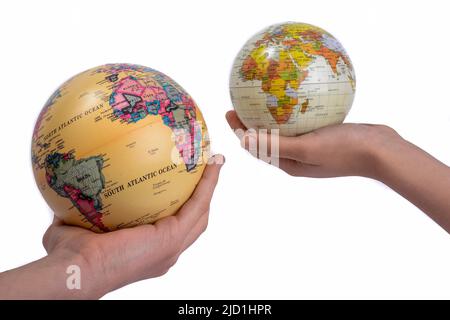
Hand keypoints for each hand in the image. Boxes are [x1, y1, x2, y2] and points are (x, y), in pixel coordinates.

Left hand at [42, 154, 224, 297]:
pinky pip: (197, 204)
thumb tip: (69, 186)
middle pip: (194, 221)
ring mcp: (172, 247)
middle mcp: (165, 252)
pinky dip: (208, 184)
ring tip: (215, 163)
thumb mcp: (74, 227)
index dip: (182, 208)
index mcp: (148, 251)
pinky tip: (213, 164)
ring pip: (201, 213)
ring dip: (209, 188)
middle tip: (207, 171)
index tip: (183, 187)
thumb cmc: (70, 256)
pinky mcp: (173, 237)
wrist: (76, 269)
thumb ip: (79, 210)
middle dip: (203, 196)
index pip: (172, 227)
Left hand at [226, 110, 401, 178]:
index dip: (240, 131)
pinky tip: (294, 95)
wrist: (383, 150)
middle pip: (266, 138)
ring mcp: (311, 147)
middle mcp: (298, 158)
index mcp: (290, 164)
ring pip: (284, 130)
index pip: (256, 147)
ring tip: (262, 96)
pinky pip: (302, 122)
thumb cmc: (345, 150)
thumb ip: (276, 145)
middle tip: (238, 101)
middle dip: (250, 122)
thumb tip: (244, 140)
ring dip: (270, 115)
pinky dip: (293, 111)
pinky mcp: (324, 136)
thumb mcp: (307, 148)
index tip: (229, 111)